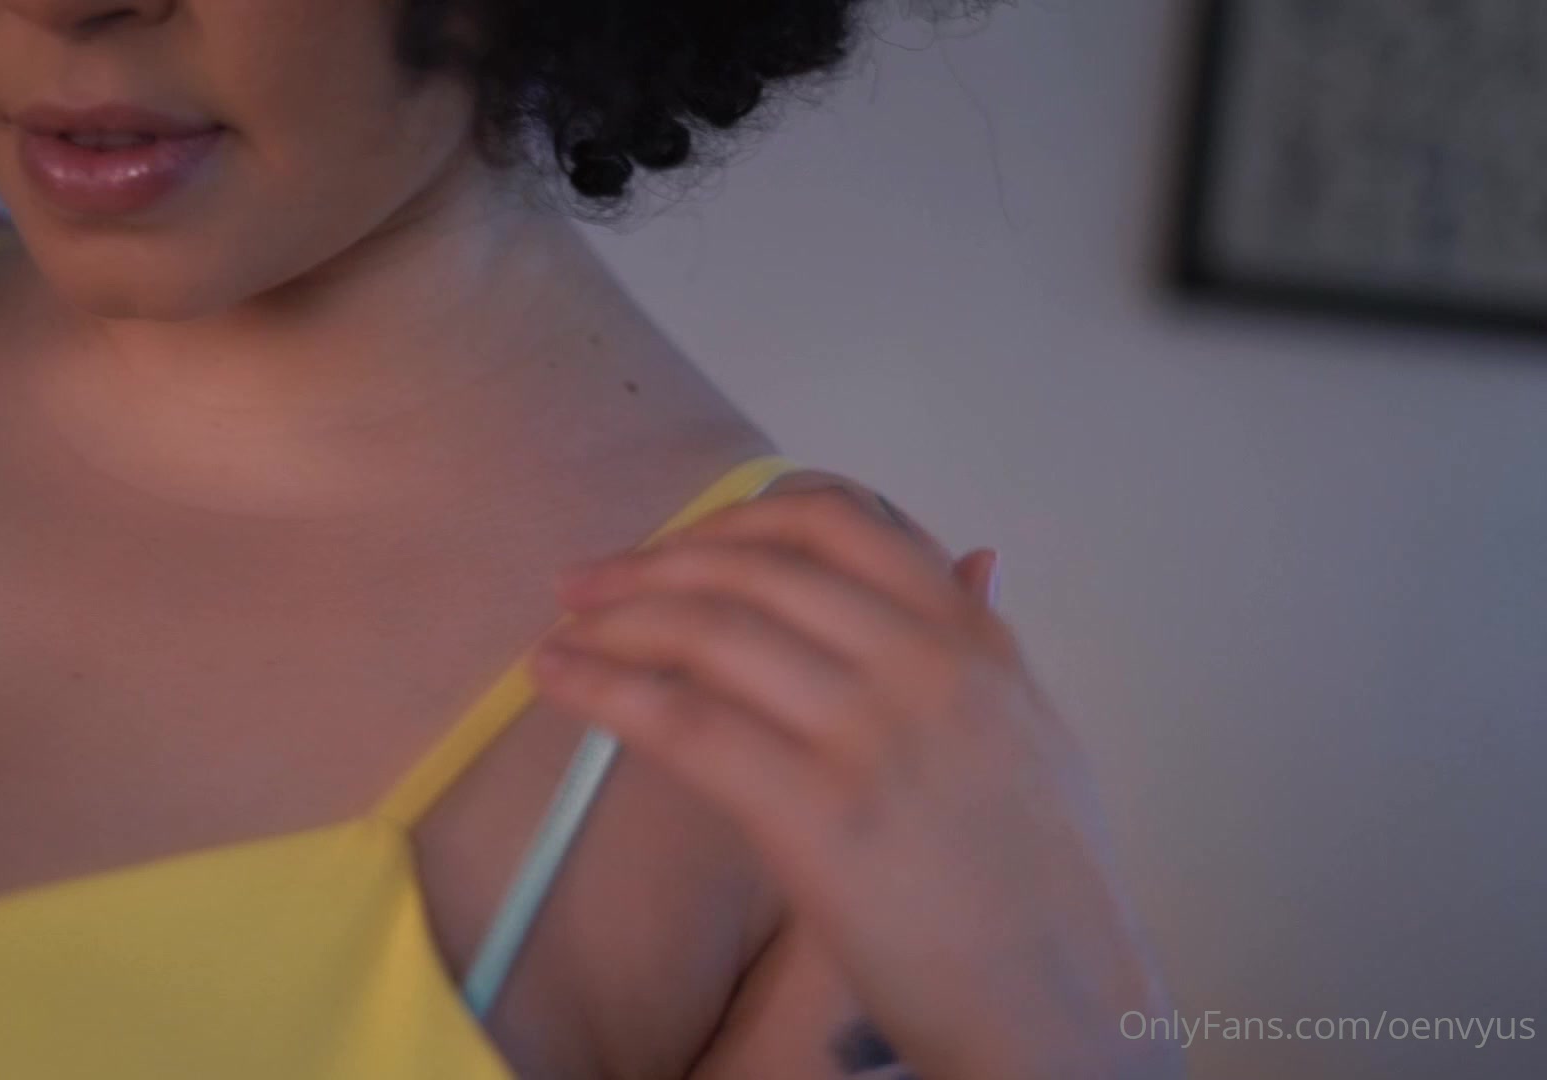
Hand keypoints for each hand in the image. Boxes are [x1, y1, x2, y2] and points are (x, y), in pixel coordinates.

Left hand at [528, 483, 1181, 1079]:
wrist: (1063, 1013)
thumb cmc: (1043, 886)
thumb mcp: (1034, 732)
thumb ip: (986, 642)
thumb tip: (972, 557)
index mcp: (973, 639)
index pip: (838, 520)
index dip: (734, 521)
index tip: (677, 547)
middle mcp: (927, 664)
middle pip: (756, 569)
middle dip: (654, 565)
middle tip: (583, 582)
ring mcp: (874, 734)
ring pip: (713, 632)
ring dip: (616, 619)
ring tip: (561, 629)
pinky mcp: (821, 813)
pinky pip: (687, 722)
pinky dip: (605, 687)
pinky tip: (557, 678)